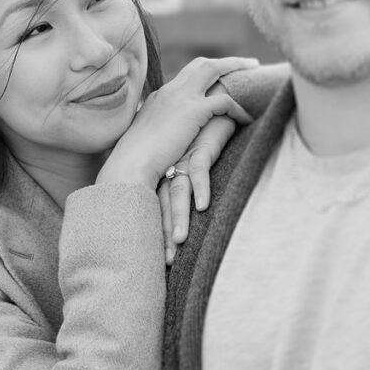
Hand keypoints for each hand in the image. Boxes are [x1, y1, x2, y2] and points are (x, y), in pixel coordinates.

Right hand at [97, 56, 256, 190]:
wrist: (130, 166)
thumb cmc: (134, 162)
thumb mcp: (146, 141)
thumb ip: (158, 134)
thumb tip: (163, 142)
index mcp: (158, 97)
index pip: (186, 76)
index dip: (206, 74)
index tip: (221, 77)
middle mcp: (170, 91)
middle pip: (202, 64)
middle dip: (226, 62)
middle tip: (247, 64)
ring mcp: (181, 98)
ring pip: (214, 70)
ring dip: (237, 70)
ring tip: (256, 73)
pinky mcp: (193, 111)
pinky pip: (224, 101)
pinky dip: (238, 108)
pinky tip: (246, 118)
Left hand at [157, 115, 236, 263]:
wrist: (213, 107)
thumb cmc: (205, 136)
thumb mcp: (193, 165)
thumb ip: (188, 185)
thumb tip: (191, 216)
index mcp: (165, 175)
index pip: (157, 211)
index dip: (157, 235)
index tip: (159, 263)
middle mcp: (170, 169)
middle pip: (163, 208)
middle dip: (163, 235)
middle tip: (166, 262)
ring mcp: (183, 159)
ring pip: (178, 194)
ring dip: (179, 218)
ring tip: (180, 242)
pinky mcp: (200, 148)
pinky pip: (200, 172)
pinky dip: (202, 190)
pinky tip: (204, 207)